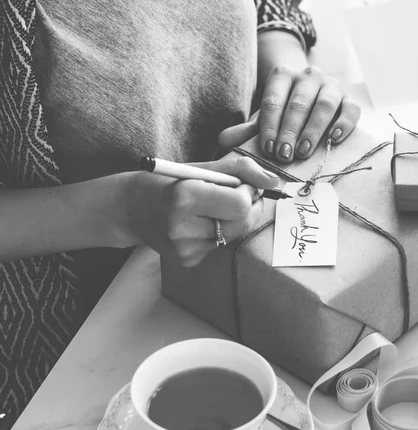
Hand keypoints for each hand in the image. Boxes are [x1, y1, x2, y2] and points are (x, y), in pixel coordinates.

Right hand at [122, 155, 279, 266]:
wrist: (129, 209)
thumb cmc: (167, 182)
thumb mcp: (201, 167)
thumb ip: (241, 169)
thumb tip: (275, 181)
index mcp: (185, 197)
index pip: (240, 204)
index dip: (248, 193)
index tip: (241, 185)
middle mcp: (183, 227)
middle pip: (241, 223)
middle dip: (247, 207)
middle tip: (235, 195)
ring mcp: (185, 249)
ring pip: (234, 235)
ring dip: (233, 220)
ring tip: (211, 209)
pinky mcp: (188, 261)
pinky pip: (220, 246)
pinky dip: (219, 233)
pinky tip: (199, 224)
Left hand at [218, 66, 360, 163]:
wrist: (313, 100)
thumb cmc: (284, 113)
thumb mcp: (265, 119)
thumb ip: (247, 131)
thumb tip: (223, 141)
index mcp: (283, 75)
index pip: (274, 100)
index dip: (270, 126)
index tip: (267, 149)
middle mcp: (309, 75)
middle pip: (299, 103)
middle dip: (290, 131)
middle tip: (284, 155)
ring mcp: (332, 86)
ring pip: (324, 105)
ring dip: (313, 130)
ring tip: (304, 151)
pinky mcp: (349, 99)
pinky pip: (350, 109)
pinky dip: (344, 123)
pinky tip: (334, 138)